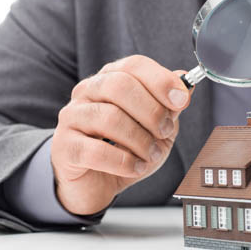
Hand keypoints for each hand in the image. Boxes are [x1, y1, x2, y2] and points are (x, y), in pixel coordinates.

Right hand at [51, 55, 191, 214]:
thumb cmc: (125, 150)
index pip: (134, 65)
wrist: (96, 184)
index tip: (181, 100)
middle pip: (119, 85)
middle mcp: (87, 92)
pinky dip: (124, 162)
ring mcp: (71, 117)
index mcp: (110, 79)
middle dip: (151, 111)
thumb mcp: (157, 128)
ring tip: (151, 154)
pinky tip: (135, 167)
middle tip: (165, 132)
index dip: (161, 80)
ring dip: (141, 140)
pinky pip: (96, 151)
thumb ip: (170, 106)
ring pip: (110, 118)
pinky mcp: (64, 147)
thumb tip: (186, 82)